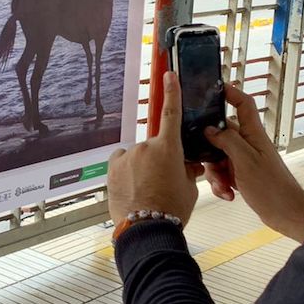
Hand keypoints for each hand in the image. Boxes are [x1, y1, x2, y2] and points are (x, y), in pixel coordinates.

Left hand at [108, 71, 200, 229]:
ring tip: (146, 190)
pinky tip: (132, 188)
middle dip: (159, 159)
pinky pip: (122, 163)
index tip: (169, 74)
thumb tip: (189, 164)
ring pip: (137, 156)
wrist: (147, 230)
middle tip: (163, 182)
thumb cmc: (172, 210)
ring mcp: (127, 157)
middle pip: (155, 146)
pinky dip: (126, 171)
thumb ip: (188, 170)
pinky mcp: (112, 168)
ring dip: (142, 167)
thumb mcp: (190, 188)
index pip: (172, 113)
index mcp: (169, 148)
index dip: (172, 92)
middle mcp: (145, 147)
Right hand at [203, 84, 303, 242]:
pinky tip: (227, 193)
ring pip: (219, 155)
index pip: (243, 104)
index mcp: (253, 134)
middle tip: (210, 164)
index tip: (213, 88)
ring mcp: (245, 159)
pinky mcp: (243, 174)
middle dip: (210, 149)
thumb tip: (210, 129)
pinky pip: (224, 171)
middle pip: (222, 134)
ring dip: (216, 171)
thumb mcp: (245, 161)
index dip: (230, 93)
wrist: (285, 214)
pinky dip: (221, 183)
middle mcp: (249, 144)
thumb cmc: (272, 188)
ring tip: (223, 185)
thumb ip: (227, 141)